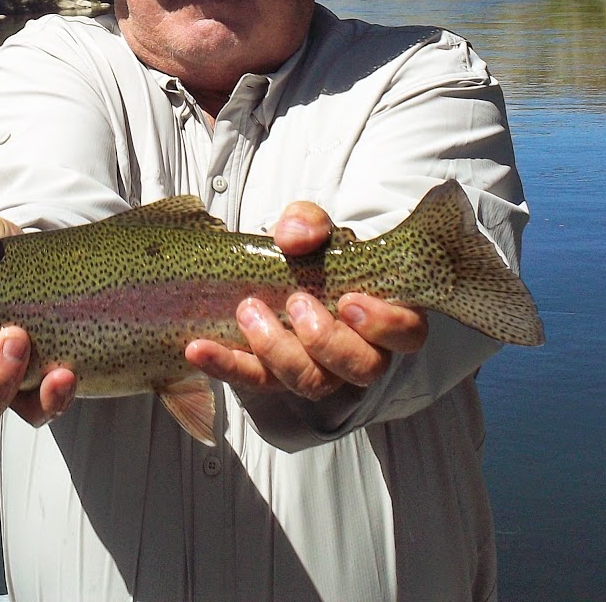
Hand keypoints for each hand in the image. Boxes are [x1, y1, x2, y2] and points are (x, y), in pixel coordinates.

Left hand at [185, 201, 427, 400]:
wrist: (279, 274)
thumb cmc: (316, 254)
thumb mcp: (315, 229)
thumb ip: (309, 224)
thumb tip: (292, 237)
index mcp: (387, 318)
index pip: (406, 335)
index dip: (384, 325)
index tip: (349, 301)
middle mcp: (361, 354)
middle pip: (359, 368)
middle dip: (326, 339)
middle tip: (295, 302)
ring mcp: (320, 371)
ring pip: (311, 382)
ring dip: (277, 351)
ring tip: (249, 312)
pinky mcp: (275, 377)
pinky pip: (254, 381)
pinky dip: (226, 365)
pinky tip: (199, 348)